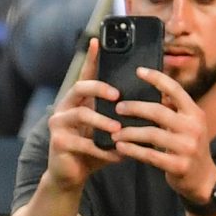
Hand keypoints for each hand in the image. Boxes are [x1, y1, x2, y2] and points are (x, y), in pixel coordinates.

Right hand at [42, 39, 127, 193]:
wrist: (72, 174)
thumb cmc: (94, 148)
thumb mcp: (108, 128)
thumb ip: (122, 115)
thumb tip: (157, 104)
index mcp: (79, 100)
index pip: (85, 74)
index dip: (90, 58)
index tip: (97, 41)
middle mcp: (65, 106)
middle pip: (79, 87)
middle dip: (99, 88)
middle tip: (118, 95)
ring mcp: (59, 123)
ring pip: (80, 114)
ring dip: (102, 121)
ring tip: (119, 129)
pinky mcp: (58, 142)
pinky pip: (82, 142)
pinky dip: (102, 150)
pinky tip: (117, 155)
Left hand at [113, 66, 215, 206]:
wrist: (203, 180)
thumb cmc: (189, 147)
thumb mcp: (188, 125)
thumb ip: (173, 110)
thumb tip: (147, 88)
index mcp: (195, 113)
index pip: (175, 90)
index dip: (157, 78)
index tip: (138, 71)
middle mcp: (193, 128)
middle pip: (158, 111)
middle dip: (135, 108)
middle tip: (118, 107)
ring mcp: (187, 148)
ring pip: (151, 134)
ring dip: (129, 132)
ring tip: (114, 132)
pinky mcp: (178, 165)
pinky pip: (150, 155)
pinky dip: (133, 150)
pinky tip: (120, 147)